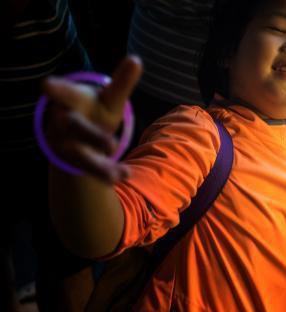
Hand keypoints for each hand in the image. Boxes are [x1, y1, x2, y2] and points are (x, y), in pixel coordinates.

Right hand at [43, 56, 142, 182]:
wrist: (75, 133)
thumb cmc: (93, 108)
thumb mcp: (110, 97)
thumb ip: (122, 82)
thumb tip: (136, 60)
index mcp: (70, 100)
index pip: (64, 93)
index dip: (57, 89)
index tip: (47, 84)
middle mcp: (64, 122)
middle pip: (75, 127)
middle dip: (91, 135)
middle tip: (113, 145)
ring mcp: (66, 144)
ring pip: (80, 155)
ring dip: (99, 166)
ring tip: (117, 176)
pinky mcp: (74, 162)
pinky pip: (90, 170)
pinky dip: (108, 173)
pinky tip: (125, 175)